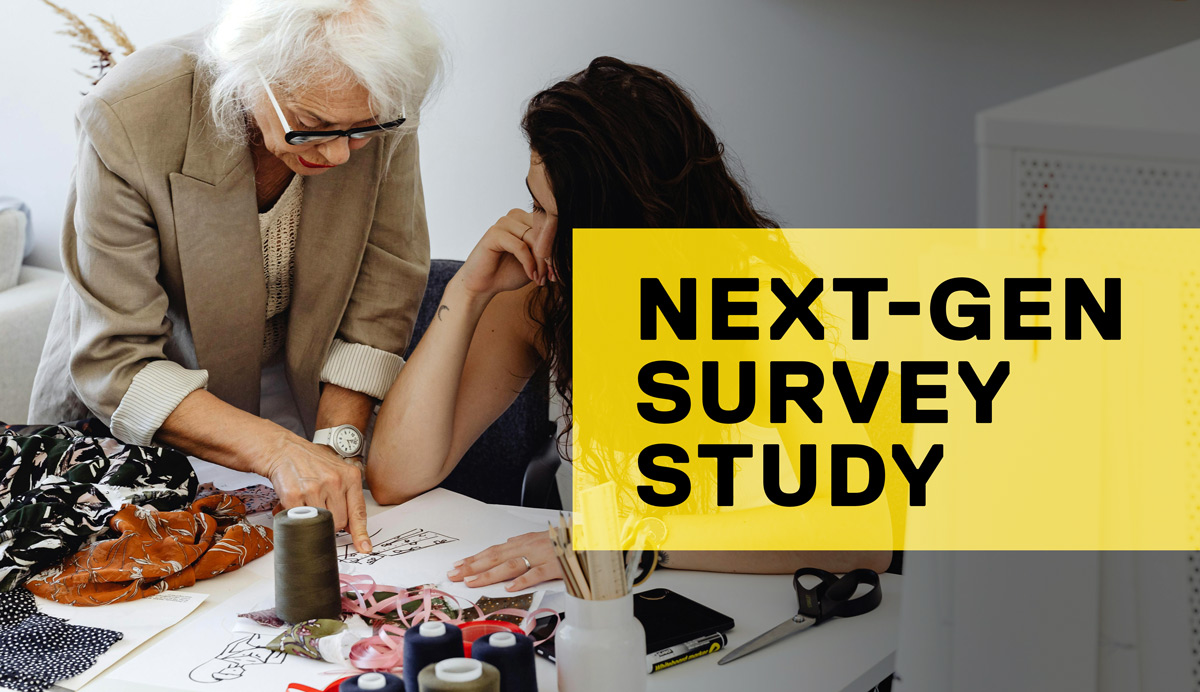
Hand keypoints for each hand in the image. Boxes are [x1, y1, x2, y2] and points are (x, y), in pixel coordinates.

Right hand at [259, 431, 371, 552]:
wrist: (284, 450)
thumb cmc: (311, 461)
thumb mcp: (337, 471)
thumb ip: (348, 495)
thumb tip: (352, 526)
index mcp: (350, 476)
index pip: (358, 511)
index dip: (360, 533)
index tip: (364, 547)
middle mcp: (334, 481)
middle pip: (340, 522)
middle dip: (332, 522)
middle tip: (322, 509)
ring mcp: (314, 489)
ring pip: (321, 523)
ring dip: (314, 520)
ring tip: (309, 503)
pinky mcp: (294, 496)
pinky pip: (300, 520)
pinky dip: (298, 517)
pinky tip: (297, 504)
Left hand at [446, 531, 562, 591]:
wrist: (593, 535)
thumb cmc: (568, 538)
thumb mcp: (542, 538)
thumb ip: (524, 544)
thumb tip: (506, 547)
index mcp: (525, 541)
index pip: (494, 550)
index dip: (474, 559)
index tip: (457, 566)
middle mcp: (530, 546)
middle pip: (495, 556)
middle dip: (472, 566)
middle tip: (454, 575)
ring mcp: (542, 555)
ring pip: (510, 565)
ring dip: (489, 574)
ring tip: (472, 582)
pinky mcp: (556, 565)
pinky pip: (538, 573)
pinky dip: (523, 580)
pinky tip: (510, 587)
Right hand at [457, 209, 554, 297]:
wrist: (483, 285)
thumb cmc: (509, 273)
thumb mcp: (537, 264)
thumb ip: (551, 255)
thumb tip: (578, 254)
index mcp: (527, 218)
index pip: (551, 227)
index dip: (559, 249)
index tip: (563, 270)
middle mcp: (516, 216)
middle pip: (544, 232)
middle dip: (551, 257)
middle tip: (554, 277)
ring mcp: (504, 223)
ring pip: (534, 239)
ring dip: (541, 262)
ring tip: (541, 279)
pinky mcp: (494, 233)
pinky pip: (520, 246)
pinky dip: (529, 263)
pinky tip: (532, 276)